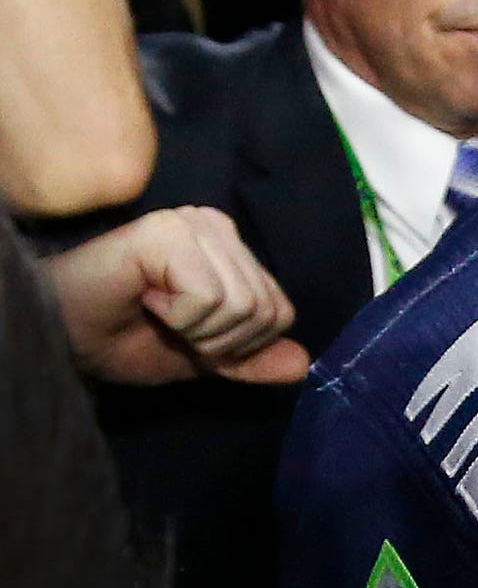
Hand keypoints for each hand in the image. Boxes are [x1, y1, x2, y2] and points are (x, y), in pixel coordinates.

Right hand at [47, 206, 308, 385]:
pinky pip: (209, 297)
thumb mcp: (200, 359)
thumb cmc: (122, 340)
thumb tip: (303, 364)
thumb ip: (251, 359)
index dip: (238, 345)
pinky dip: (179, 316)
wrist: (63, 337)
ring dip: (196, 330)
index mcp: (232, 248)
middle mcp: (217, 226)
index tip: (188, 336)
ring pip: (242, 305)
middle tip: (168, 326)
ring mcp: (193, 224)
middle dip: (218, 341)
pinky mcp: (167, 232)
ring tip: (155, 311)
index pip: (281, 312)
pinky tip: (144, 298)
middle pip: (266, 311)